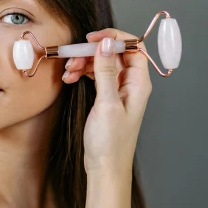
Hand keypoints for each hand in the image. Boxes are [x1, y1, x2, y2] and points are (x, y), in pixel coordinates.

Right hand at [61, 29, 152, 176]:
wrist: (105, 169)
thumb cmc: (111, 142)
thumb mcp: (107, 103)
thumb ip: (106, 71)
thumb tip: (106, 44)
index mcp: (139, 83)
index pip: (133, 48)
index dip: (114, 38)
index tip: (92, 38)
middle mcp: (131, 84)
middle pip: (114, 54)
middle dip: (92, 52)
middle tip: (73, 57)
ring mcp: (119, 91)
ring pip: (102, 64)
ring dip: (83, 63)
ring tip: (68, 72)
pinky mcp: (107, 98)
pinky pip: (95, 76)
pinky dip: (82, 74)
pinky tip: (69, 79)